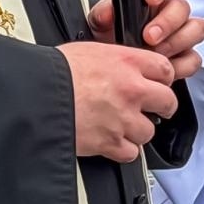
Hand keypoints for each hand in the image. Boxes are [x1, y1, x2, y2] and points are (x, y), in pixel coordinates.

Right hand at [58, 42, 178, 163]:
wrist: (35, 95)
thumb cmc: (53, 72)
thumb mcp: (88, 50)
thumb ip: (113, 60)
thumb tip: (120, 65)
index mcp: (126, 62)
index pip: (165, 69)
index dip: (162, 78)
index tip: (159, 83)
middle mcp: (131, 90)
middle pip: (167, 101)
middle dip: (162, 106)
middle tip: (155, 108)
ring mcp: (123, 118)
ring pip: (149, 131)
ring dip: (138, 131)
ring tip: (124, 126)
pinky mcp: (110, 142)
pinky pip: (131, 153)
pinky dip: (122, 150)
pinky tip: (112, 141)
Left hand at [87, 0, 203, 81]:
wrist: (113, 66)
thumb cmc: (109, 37)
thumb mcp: (100, 23)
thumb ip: (103, 14)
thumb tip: (109, 11)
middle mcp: (170, 12)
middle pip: (182, 7)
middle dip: (167, 22)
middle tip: (149, 36)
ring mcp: (181, 33)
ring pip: (196, 29)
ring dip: (177, 42)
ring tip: (157, 54)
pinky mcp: (186, 56)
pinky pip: (194, 58)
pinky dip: (181, 65)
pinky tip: (166, 69)